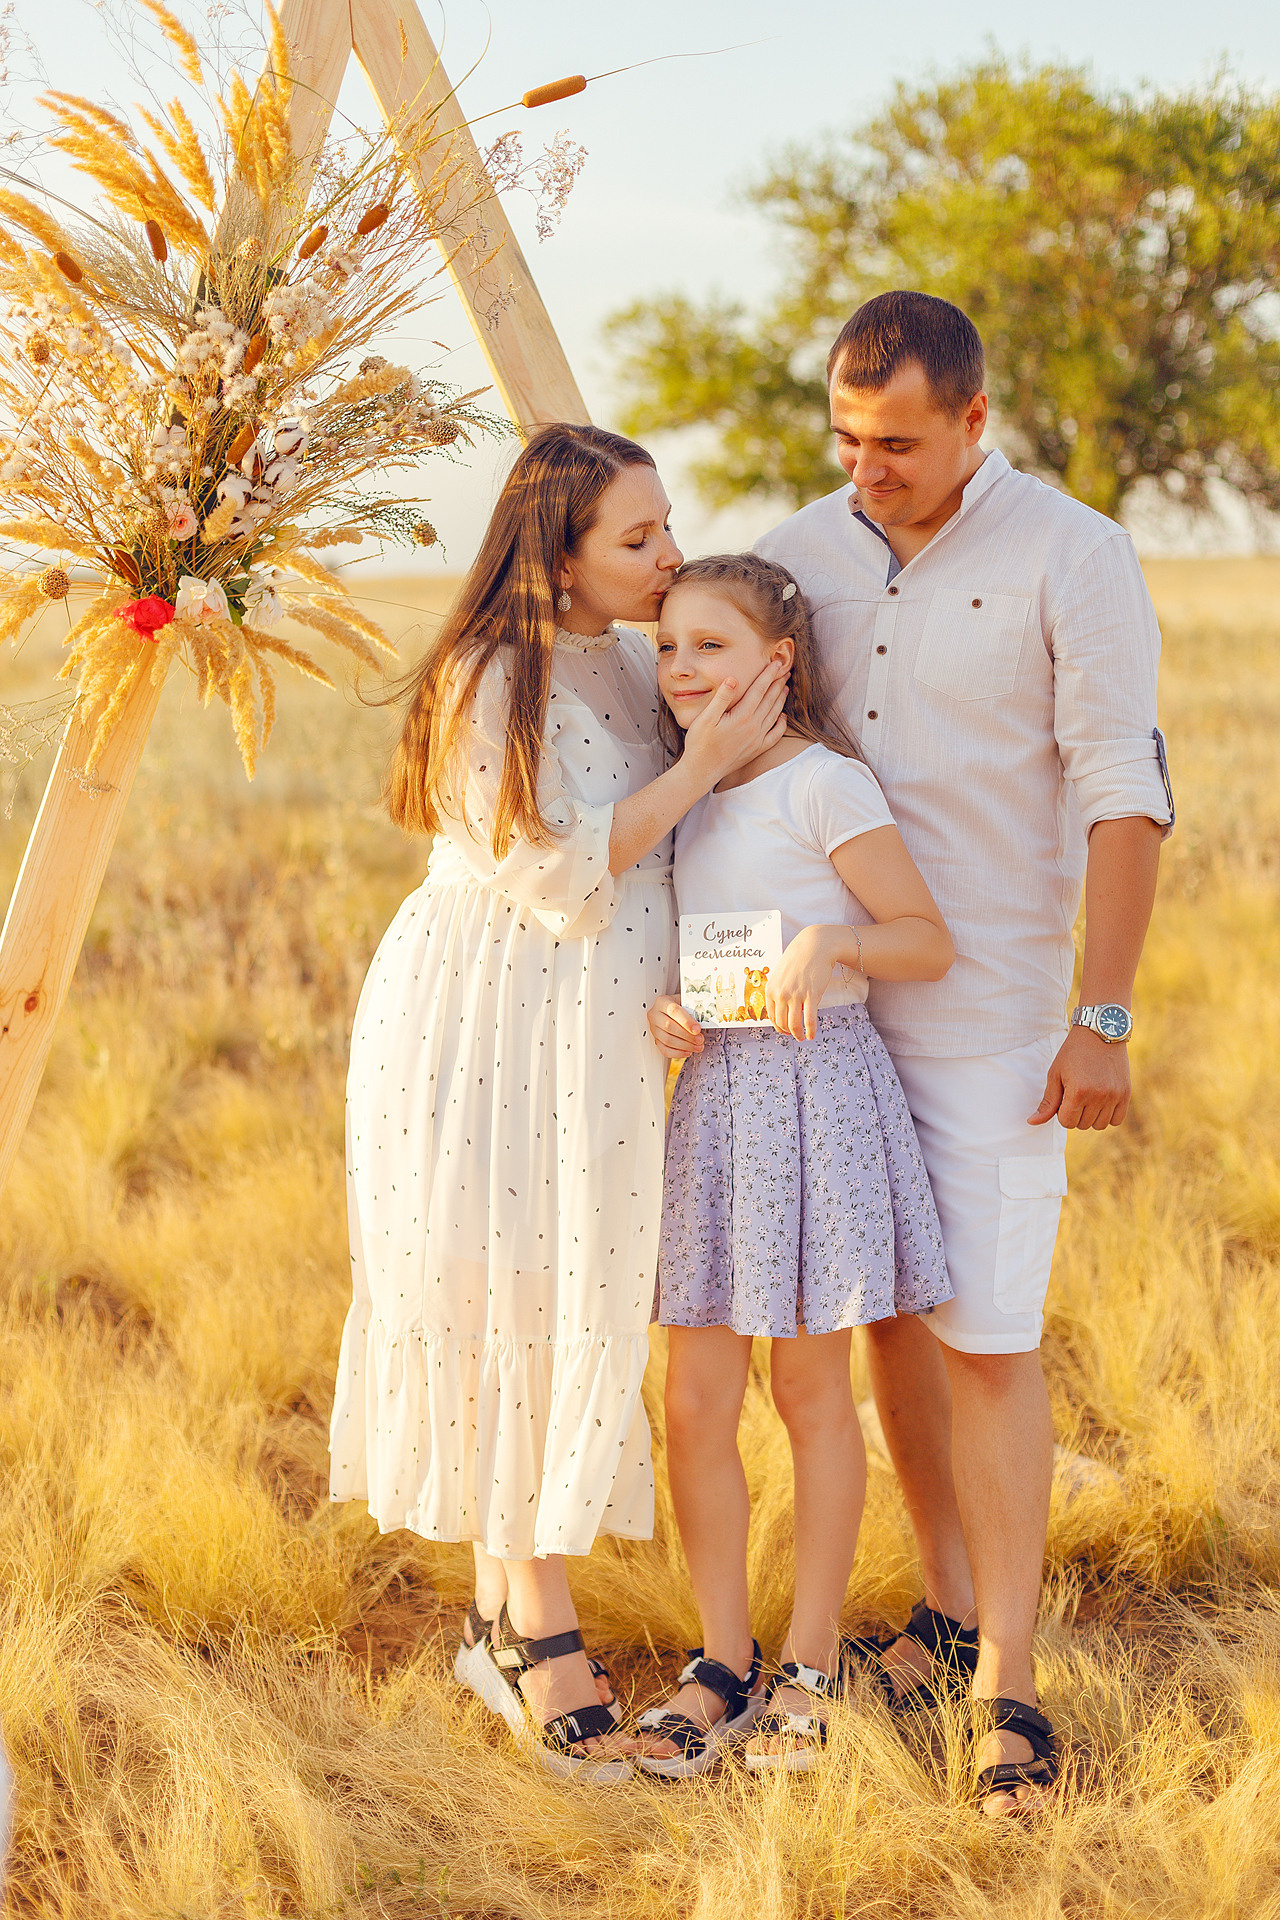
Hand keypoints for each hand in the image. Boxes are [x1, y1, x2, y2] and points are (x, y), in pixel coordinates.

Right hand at [648, 995, 703, 1060]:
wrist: (672, 1010)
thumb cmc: (681, 1006)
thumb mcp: (687, 1002)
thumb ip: (693, 1009)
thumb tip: (704, 1021)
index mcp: (662, 1002)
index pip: (673, 1011)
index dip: (686, 1021)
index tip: (697, 1029)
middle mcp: (655, 1015)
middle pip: (669, 1026)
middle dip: (687, 1035)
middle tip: (700, 1039)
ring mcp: (653, 1028)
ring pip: (667, 1040)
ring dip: (685, 1046)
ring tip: (697, 1046)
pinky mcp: (656, 1040)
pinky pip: (664, 1050)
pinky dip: (677, 1053)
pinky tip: (688, 1052)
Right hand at [680, 661, 788, 790]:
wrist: (701, 771)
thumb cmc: (699, 743)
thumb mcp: (705, 718)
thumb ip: (721, 698)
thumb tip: (733, 678)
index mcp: (742, 716)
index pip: (759, 690)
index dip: (768, 675)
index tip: (776, 663)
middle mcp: (753, 727)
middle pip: (770, 700)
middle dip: (778, 683)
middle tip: (786, 670)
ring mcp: (756, 739)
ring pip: (774, 715)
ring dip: (781, 700)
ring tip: (785, 687)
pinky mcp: (756, 750)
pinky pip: (775, 735)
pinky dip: (781, 724)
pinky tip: (782, 717)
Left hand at [764, 926, 839, 1040]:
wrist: (814, 947)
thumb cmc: (798, 959)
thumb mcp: (781, 975)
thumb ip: (779, 991)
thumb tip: (782, 1009)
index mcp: (771, 990)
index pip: (772, 1016)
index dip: (778, 1027)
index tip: (785, 1030)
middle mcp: (781, 994)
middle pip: (782, 1023)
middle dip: (788, 1032)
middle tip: (794, 1035)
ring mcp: (795, 996)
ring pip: (794, 1024)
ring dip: (798, 1035)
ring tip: (803, 1038)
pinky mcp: (811, 996)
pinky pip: (809, 1020)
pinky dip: (810, 1031)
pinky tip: (812, 1035)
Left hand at [1029, 1026, 1130, 1129]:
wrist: (1100, 1032)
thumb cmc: (1073, 1052)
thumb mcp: (1055, 1074)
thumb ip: (1048, 1102)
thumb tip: (1032, 1122)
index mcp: (1078, 1091)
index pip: (1066, 1122)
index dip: (1062, 1111)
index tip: (1064, 1096)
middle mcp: (1098, 1096)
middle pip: (1082, 1125)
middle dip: (1075, 1113)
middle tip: (1076, 1093)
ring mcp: (1114, 1095)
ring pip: (1099, 1125)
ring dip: (1091, 1116)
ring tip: (1088, 1097)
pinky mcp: (1126, 1093)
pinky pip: (1116, 1120)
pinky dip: (1108, 1115)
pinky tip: (1101, 1102)